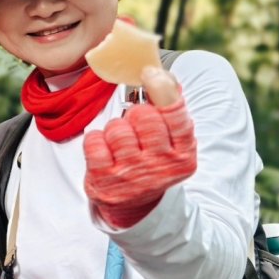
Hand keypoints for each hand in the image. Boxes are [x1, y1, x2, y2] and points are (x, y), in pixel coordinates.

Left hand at [83, 65, 196, 227]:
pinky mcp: (104, 180)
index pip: (174, 112)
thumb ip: (170, 109)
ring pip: (117, 128)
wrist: (133, 205)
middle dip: (135, 114)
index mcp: (183, 154)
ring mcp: (132, 175)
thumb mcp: (171, 141)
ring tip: (120, 143)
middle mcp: (161, 166)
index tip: (149, 72)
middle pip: (143, 116)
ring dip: (115, 129)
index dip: (161, 87)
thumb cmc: (151, 160)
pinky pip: (94, 141)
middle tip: (135, 128)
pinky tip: (103, 151)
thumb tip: (161, 74)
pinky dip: (95, 140)